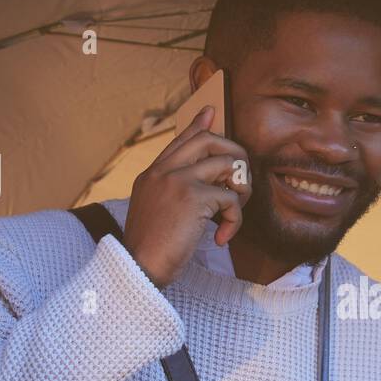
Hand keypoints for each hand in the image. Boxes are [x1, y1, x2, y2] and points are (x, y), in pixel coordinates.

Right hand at [122, 104, 251, 287]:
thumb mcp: (155, 214)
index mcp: (151, 175)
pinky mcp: (193, 197)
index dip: (198, 126)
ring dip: (241, 190)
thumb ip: (171, 194)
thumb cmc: (149, 251)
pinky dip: (234, 220)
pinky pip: (231, 199)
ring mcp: (177, 180)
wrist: (138, 268)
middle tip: (242, 182)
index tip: (211, 112)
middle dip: (235, 155)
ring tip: (232, 215)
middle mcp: (163, 171)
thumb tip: (204, 190)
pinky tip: (221, 238)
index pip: (179, 142)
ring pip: (227, 165)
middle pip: (208, 141)